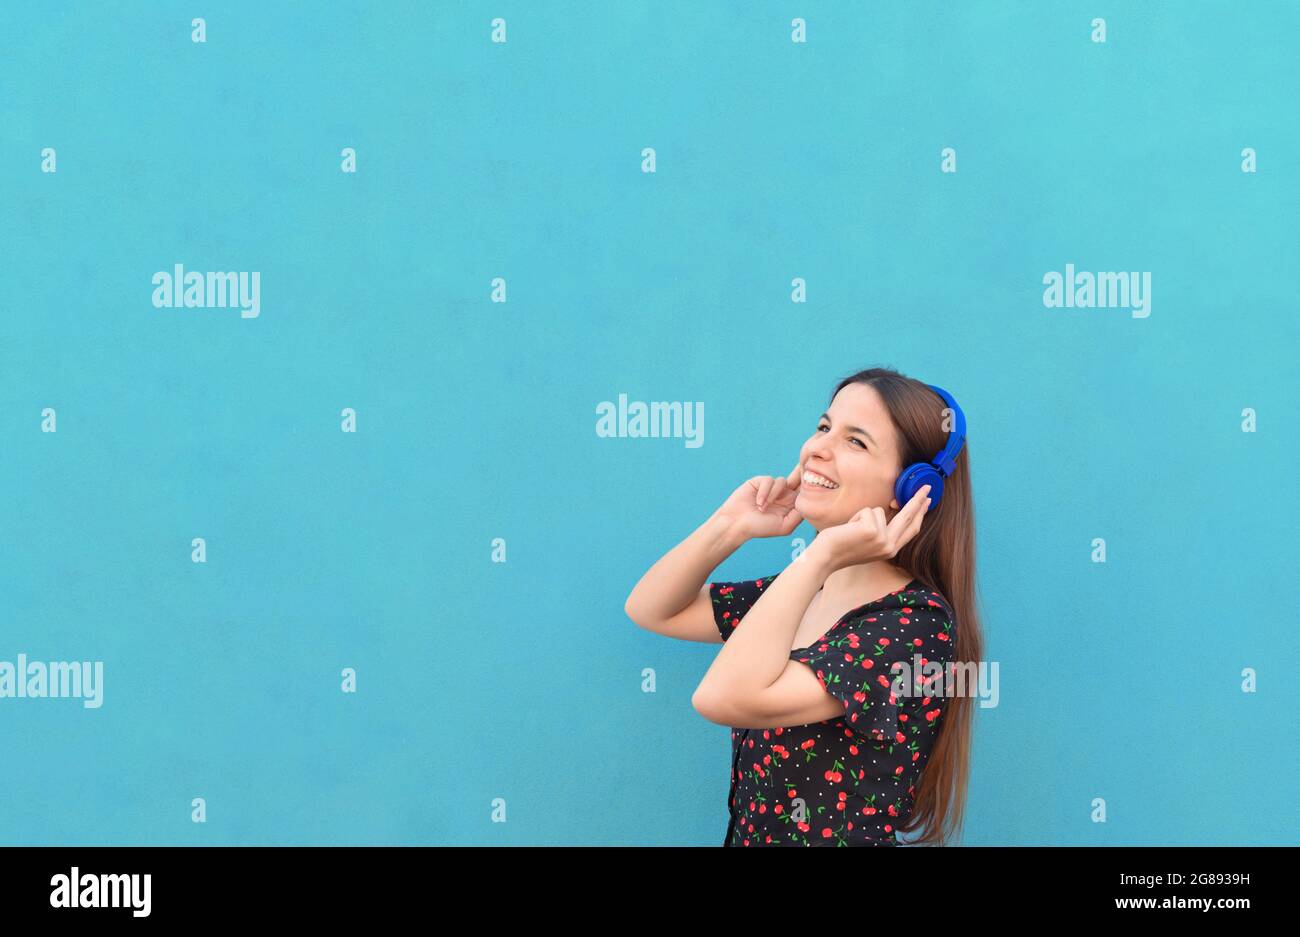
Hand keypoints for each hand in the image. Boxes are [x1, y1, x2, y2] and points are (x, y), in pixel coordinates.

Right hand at [712, 463, 804, 539]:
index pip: (804, 492)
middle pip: (797, 478)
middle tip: (807, 464)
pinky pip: (769, 480)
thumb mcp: (785, 526)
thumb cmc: (760, 528)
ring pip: (782, 481)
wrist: (737, 523)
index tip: (819, 479)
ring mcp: (771, 488)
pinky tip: (758, 503)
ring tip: (762, 508)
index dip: (810, 485)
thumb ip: (799, 514)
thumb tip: (810, 501)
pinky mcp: (760, 481)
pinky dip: (764, 492)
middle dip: (801, 472)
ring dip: (773, 495)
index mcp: (791, 505)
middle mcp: (783, 495)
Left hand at [807, 484, 932, 573]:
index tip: (926, 502)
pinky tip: (848, 529)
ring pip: (879, 511)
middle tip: (927, 486)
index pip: (911, 530)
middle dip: (918, 500)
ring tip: (851, 530)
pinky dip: (856, 516)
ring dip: (862, 516)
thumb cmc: (841, 547)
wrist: (826, 557)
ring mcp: (882, 540)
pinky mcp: (872, 531)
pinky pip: (867, 511)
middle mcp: (890, 547)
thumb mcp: (867, 542)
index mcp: (890, 550)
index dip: (920, 514)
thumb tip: (890, 508)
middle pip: (908, 517)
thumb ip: (880, 530)